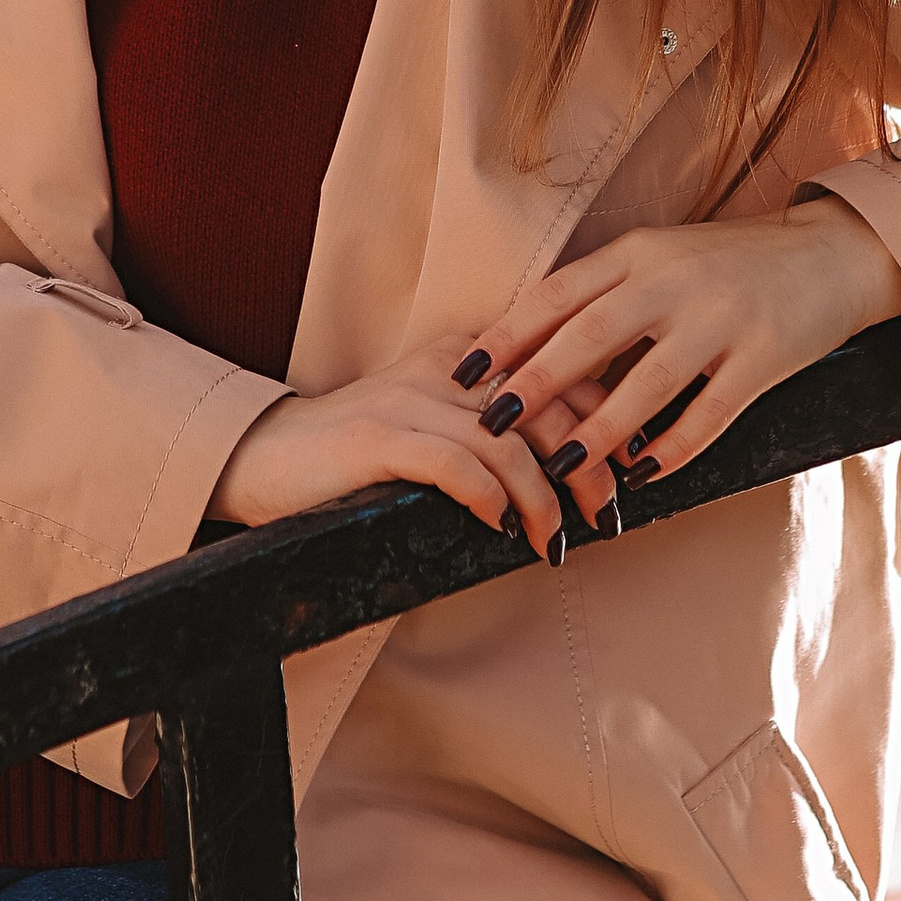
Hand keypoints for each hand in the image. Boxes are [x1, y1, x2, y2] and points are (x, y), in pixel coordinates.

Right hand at [207, 337, 602, 561]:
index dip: (605, 421)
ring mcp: (411, 399)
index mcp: (465, 358)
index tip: (631, 470)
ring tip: (555, 542)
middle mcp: (445, 369)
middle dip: (589, 467)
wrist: (269, 455)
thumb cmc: (360, 455)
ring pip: (507, 444)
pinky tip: (498, 528)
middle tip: (608, 517)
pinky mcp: (379, 438)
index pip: (560, 375)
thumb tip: (571, 473)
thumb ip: (492, 434)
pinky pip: (454, 464)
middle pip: (546, 408)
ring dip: (543, 500)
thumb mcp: (435, 427)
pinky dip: (488, 498)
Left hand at [462, 194, 900, 529]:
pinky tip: (642, 472)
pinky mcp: (765, 357)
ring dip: (599, 429)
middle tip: (493, 422)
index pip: (559, 293)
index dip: (508, 333)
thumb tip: (533, 345)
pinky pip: (710, 411)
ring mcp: (722, 319)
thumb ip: (609, 292)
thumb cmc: (733, 262)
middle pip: (590, 334)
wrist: (832, 254)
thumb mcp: (665, 257)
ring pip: (647, 382)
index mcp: (641, 252)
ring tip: (560, 464)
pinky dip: (673, 446)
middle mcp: (675, 280)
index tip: (465, 372)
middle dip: (536, 382)